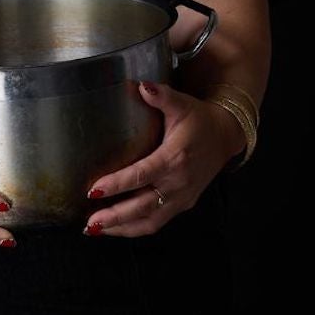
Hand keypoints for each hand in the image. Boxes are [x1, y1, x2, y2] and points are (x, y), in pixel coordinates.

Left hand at [82, 80, 240, 237]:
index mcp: (175, 157)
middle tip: (89, 221)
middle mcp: (179, 183)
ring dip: (122, 228)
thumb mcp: (182, 104)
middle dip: (115, 216)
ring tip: (94, 229)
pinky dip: (135, 228)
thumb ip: (162, 96)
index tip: (93, 190)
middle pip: (144, 206)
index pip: (142, 175)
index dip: (117, 184)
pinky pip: (157, 222)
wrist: (225, 136)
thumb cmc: (199, 120)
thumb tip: (141, 85)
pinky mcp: (183, 205)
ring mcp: (182, 197)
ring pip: (150, 221)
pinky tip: (114, 228)